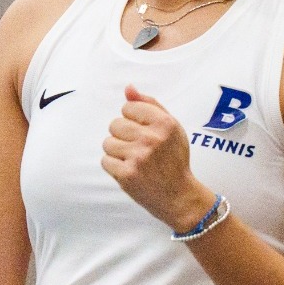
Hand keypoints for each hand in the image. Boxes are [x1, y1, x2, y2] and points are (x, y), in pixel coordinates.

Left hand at [101, 85, 215, 229]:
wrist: (178, 195)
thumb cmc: (174, 159)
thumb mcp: (171, 127)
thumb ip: (150, 105)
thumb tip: (128, 88)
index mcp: (165, 123)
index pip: (128, 107)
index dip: (132, 119)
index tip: (143, 132)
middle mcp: (152, 138)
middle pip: (115, 124)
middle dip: (123, 135)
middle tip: (138, 148)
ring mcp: (138, 157)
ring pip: (107, 143)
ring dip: (117, 151)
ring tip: (134, 160)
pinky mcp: (127, 175)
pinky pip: (105, 161)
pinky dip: (114, 167)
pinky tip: (129, 170)